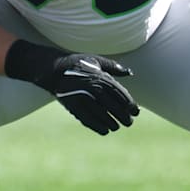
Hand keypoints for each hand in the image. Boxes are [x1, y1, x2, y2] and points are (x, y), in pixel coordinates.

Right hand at [5, 40, 138, 134]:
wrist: (53, 69)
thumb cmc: (76, 63)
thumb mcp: (95, 60)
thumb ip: (113, 67)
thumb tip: (129, 72)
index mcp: (100, 77)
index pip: (119, 93)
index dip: (129, 104)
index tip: (136, 111)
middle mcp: (93, 88)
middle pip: (113, 106)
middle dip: (123, 116)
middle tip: (129, 122)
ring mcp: (82, 98)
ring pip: (102, 115)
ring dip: (112, 123)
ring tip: (117, 127)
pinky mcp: (73, 107)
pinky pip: (88, 120)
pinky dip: (97, 126)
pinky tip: (105, 130)